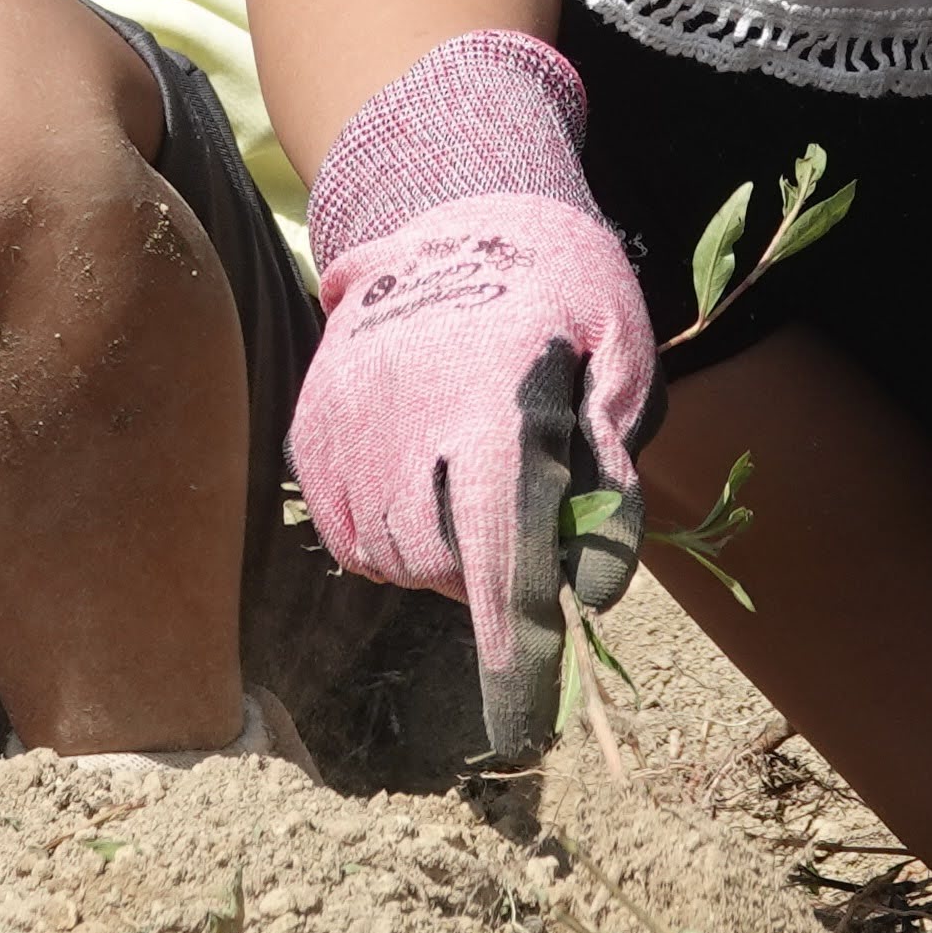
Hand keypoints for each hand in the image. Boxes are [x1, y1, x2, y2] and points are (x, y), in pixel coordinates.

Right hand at [284, 31, 652, 766]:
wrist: (455, 206)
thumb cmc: (561, 285)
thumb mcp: (621, 349)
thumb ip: (609, 465)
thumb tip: (594, 589)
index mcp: (491, 400)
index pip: (499, 549)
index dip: (513, 644)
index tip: (523, 725)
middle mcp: (402, 419)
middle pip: (446, 566)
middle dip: (492, 569)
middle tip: (523, 504)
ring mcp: (343, 425)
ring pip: (394, 558)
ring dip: (440, 551)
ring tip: (471, 470)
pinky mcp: (310, 432)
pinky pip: (350, 531)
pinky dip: (391, 529)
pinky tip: (422, 470)